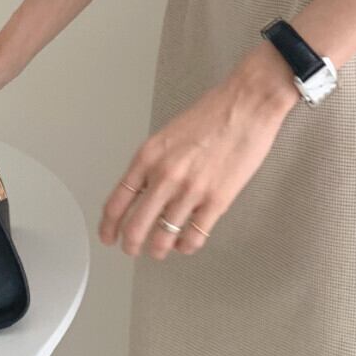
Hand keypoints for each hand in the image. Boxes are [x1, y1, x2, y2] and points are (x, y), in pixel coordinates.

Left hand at [98, 43, 298, 258]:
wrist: (247, 103)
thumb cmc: (213, 111)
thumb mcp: (168, 134)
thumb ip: (154, 163)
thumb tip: (146, 189)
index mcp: (148, 156)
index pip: (117, 201)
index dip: (109, 225)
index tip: (108, 235)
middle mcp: (165, 175)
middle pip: (135, 226)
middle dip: (131, 244)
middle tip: (131, 250)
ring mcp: (190, 190)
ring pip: (163, 237)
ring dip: (158, 249)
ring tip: (159, 251)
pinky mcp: (217, 200)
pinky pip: (194, 236)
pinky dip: (187, 246)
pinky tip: (186, 244)